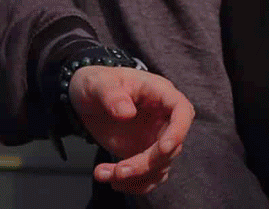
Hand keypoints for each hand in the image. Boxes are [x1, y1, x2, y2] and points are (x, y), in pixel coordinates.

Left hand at [70, 65, 193, 193]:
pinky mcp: (144, 154)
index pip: (182, 111)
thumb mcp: (99, 84)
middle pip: (171, 147)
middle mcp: (162, 118)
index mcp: (159, 93)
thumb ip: (111, 95)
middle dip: (146, 164)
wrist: (86, 99)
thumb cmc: (97, 83)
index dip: (179, 131)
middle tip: (119, 171)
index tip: (163, 148)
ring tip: (104, 174)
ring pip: (159, 167)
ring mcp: (154, 138)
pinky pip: (148, 176)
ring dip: (136, 178)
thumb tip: (127, 113)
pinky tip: (109, 178)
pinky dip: (132, 183)